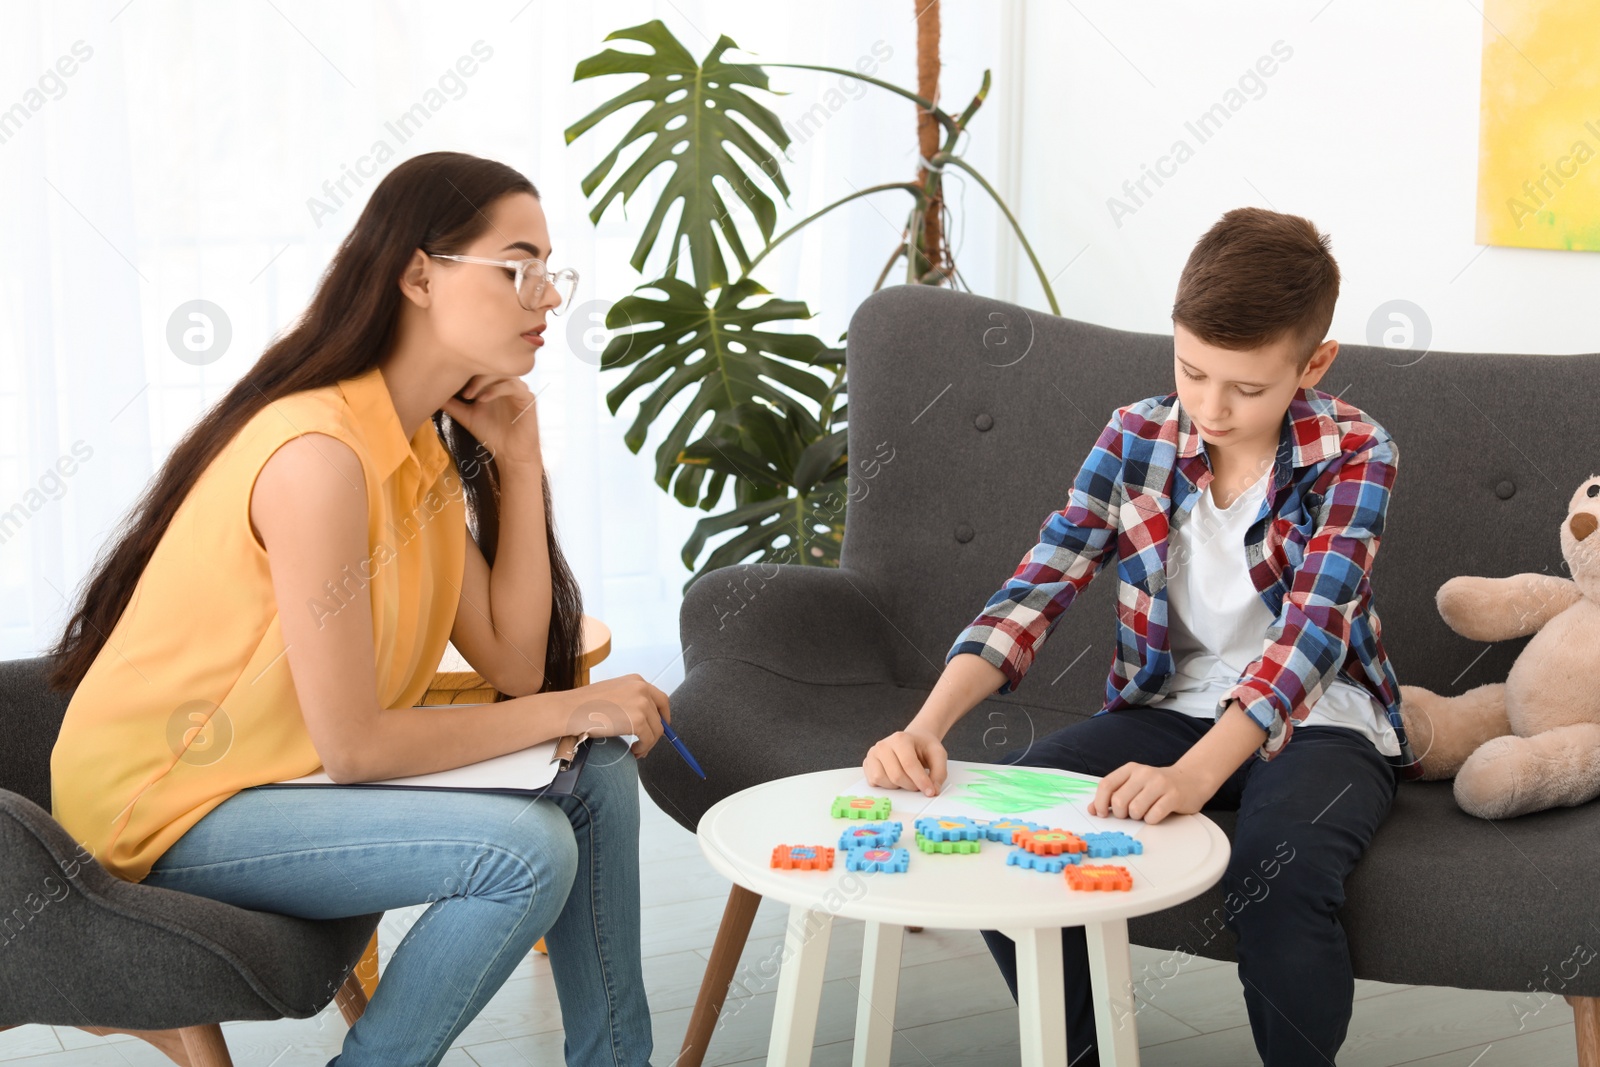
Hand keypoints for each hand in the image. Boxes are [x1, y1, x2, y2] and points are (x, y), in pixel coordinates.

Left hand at [441, 375, 542, 466]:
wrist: (510, 454)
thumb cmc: (491, 434)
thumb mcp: (467, 417)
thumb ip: (452, 404)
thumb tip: (429, 395)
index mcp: (494, 383)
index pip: (481, 365)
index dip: (466, 369)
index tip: (451, 382)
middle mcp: (507, 382)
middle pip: (491, 365)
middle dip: (474, 374)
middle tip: (462, 391)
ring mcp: (518, 388)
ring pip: (502, 372)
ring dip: (483, 381)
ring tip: (470, 396)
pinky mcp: (527, 398)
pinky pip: (513, 386)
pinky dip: (496, 390)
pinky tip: (482, 400)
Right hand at [554, 674, 670, 758]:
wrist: (569, 710)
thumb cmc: (583, 704)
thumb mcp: (612, 693)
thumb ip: (630, 700)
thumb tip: (643, 718)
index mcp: (636, 681)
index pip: (660, 699)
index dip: (663, 715)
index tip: (660, 726)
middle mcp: (642, 689)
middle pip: (660, 715)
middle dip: (656, 732)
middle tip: (647, 743)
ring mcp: (641, 704)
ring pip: (656, 730)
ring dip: (648, 743)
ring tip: (637, 750)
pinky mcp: (637, 721)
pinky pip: (648, 739)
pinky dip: (643, 748)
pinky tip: (633, 751)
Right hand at [864, 726, 947, 796]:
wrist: (913, 741)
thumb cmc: (923, 747)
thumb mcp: (938, 754)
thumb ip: (939, 772)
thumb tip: (933, 790)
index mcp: (900, 739)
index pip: (909, 764)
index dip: (921, 781)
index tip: (930, 791)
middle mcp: (883, 745)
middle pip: (896, 775)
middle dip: (910, 785)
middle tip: (918, 785)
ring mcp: (873, 754)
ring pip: (882, 779)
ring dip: (897, 786)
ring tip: (906, 778)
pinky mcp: (867, 763)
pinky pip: (874, 781)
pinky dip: (886, 785)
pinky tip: (895, 778)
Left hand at [1088, 761, 1216, 823]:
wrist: (1191, 779)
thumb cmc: (1157, 786)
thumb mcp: (1133, 785)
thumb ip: (1112, 795)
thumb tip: (1092, 809)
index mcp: (1130, 769)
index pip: (1106, 785)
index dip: (1099, 802)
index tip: (1101, 813)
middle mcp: (1144, 773)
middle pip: (1119, 801)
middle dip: (1120, 813)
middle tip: (1128, 813)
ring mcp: (1159, 784)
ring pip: (1135, 810)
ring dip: (1137, 817)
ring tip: (1144, 812)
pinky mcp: (1173, 796)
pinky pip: (1153, 816)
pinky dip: (1151, 820)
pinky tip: (1155, 814)